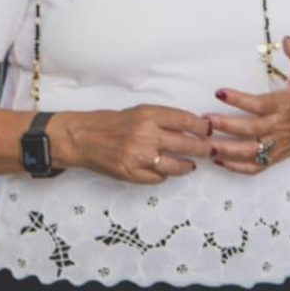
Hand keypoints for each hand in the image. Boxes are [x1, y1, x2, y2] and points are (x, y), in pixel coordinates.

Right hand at [59, 105, 212, 183]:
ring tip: (191, 165)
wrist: (80, 138)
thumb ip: (161, 119)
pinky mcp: (131, 173)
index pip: (185, 120)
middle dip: (203, 149)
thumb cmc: (107, 122)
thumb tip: (188, 127)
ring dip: (188, 166)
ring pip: (176, 166)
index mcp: (147, 115)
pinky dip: (165, 175)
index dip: (202, 127)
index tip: (208, 130)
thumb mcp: (136, 112)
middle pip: (187, 144)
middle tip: (209, 150)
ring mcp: (139, 157)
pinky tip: (166, 171)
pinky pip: (158, 178)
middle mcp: (145, 135)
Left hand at [206, 37, 289, 173]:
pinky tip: (218, 160)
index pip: (259, 104)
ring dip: (227, 150)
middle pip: (251, 129)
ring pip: (250, 151)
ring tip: (205, 145)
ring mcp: (278, 145)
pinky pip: (256, 167)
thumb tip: (287, 38)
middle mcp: (280, 127)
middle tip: (204, 121)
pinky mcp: (276, 158)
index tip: (219, 92)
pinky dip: (237, 167)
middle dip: (226, 126)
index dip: (239, 99)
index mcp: (285, 105)